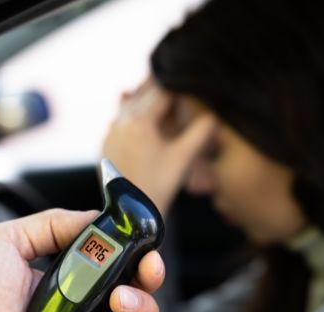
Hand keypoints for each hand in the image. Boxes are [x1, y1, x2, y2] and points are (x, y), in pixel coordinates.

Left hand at [103, 78, 215, 214]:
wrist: (130, 213)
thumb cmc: (159, 187)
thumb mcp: (184, 158)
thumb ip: (201, 131)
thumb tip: (216, 114)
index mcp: (139, 121)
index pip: (164, 89)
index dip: (182, 86)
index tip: (196, 86)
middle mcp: (120, 120)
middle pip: (146, 91)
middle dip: (167, 90)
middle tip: (186, 89)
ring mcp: (111, 130)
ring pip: (133, 101)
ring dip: (152, 99)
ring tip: (172, 104)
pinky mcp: (107, 140)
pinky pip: (124, 116)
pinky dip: (140, 113)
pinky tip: (154, 120)